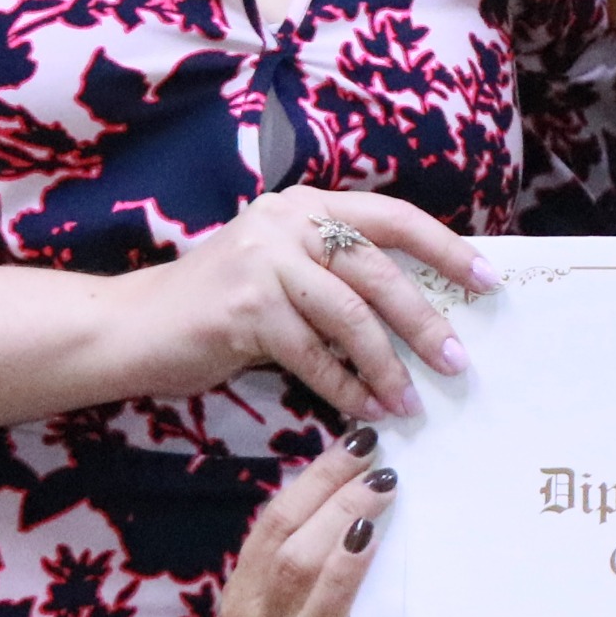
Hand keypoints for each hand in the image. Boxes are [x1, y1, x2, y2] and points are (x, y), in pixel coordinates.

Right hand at [113, 184, 492, 422]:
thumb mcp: (279, 272)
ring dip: (388, 365)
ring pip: (351, 315)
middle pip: (378, 270)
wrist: (129, 327)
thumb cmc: (214, 308)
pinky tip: (365, 410)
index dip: (444, 248)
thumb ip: (334, 277)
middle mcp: (287, 221)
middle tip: (457, 361)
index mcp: (305, 205)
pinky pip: (313, 354)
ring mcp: (264, 260)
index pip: (391, 217)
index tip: (486, 281)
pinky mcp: (244, 307)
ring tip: (411, 402)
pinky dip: (345, 387)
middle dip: (425, 320)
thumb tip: (417, 313)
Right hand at [220, 426, 402, 616]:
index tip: (363, 445)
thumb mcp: (303, 578)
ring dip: (339, 574)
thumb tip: (362, 463)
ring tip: (369, 534)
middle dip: (338, 514)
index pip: (277, 521)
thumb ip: (317, 534)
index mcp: (246, 587)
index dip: (319, 480)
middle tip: (384, 480)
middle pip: (293, 561)